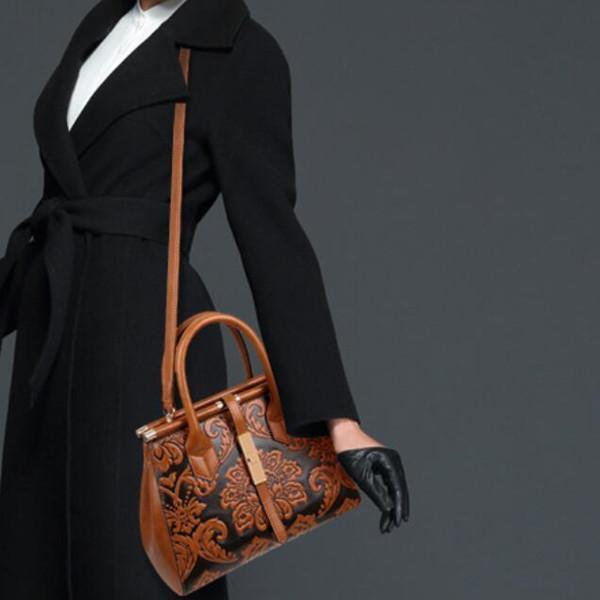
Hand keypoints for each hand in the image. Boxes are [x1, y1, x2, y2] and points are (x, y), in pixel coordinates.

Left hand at [328, 419, 409, 533]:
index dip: (399, 507)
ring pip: (395, 487)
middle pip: (399, 489)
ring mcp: (389, 461)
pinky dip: (387, 495)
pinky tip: (387, 508)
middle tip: (394, 526)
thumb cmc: (348, 449)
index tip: (398, 522)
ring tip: (389, 523)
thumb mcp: (360, 475)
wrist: (342, 432)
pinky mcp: (382, 463)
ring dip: (392, 504)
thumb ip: (375, 493)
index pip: (398, 488)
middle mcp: (393, 460)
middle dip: (397, 508)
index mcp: (390, 461)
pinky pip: (388, 482)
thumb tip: (387, 509)